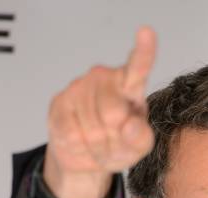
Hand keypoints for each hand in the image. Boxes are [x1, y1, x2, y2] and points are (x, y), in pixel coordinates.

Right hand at [43, 26, 156, 197]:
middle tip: (114, 142)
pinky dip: (81, 148)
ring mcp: (79, 87)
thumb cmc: (117, 144)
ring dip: (98, 148)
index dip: (143, 52)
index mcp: (130, 85)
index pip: (138, 68)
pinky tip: (82, 142)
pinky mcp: (59, 102)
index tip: (147, 33)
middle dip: (114, 138)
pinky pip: (73, 135)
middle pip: (113, 113)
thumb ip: (141, 138)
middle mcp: (104, 78)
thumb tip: (130, 126)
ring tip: (98, 145)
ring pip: (92, 130)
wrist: (85, 155)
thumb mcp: (137, 147)